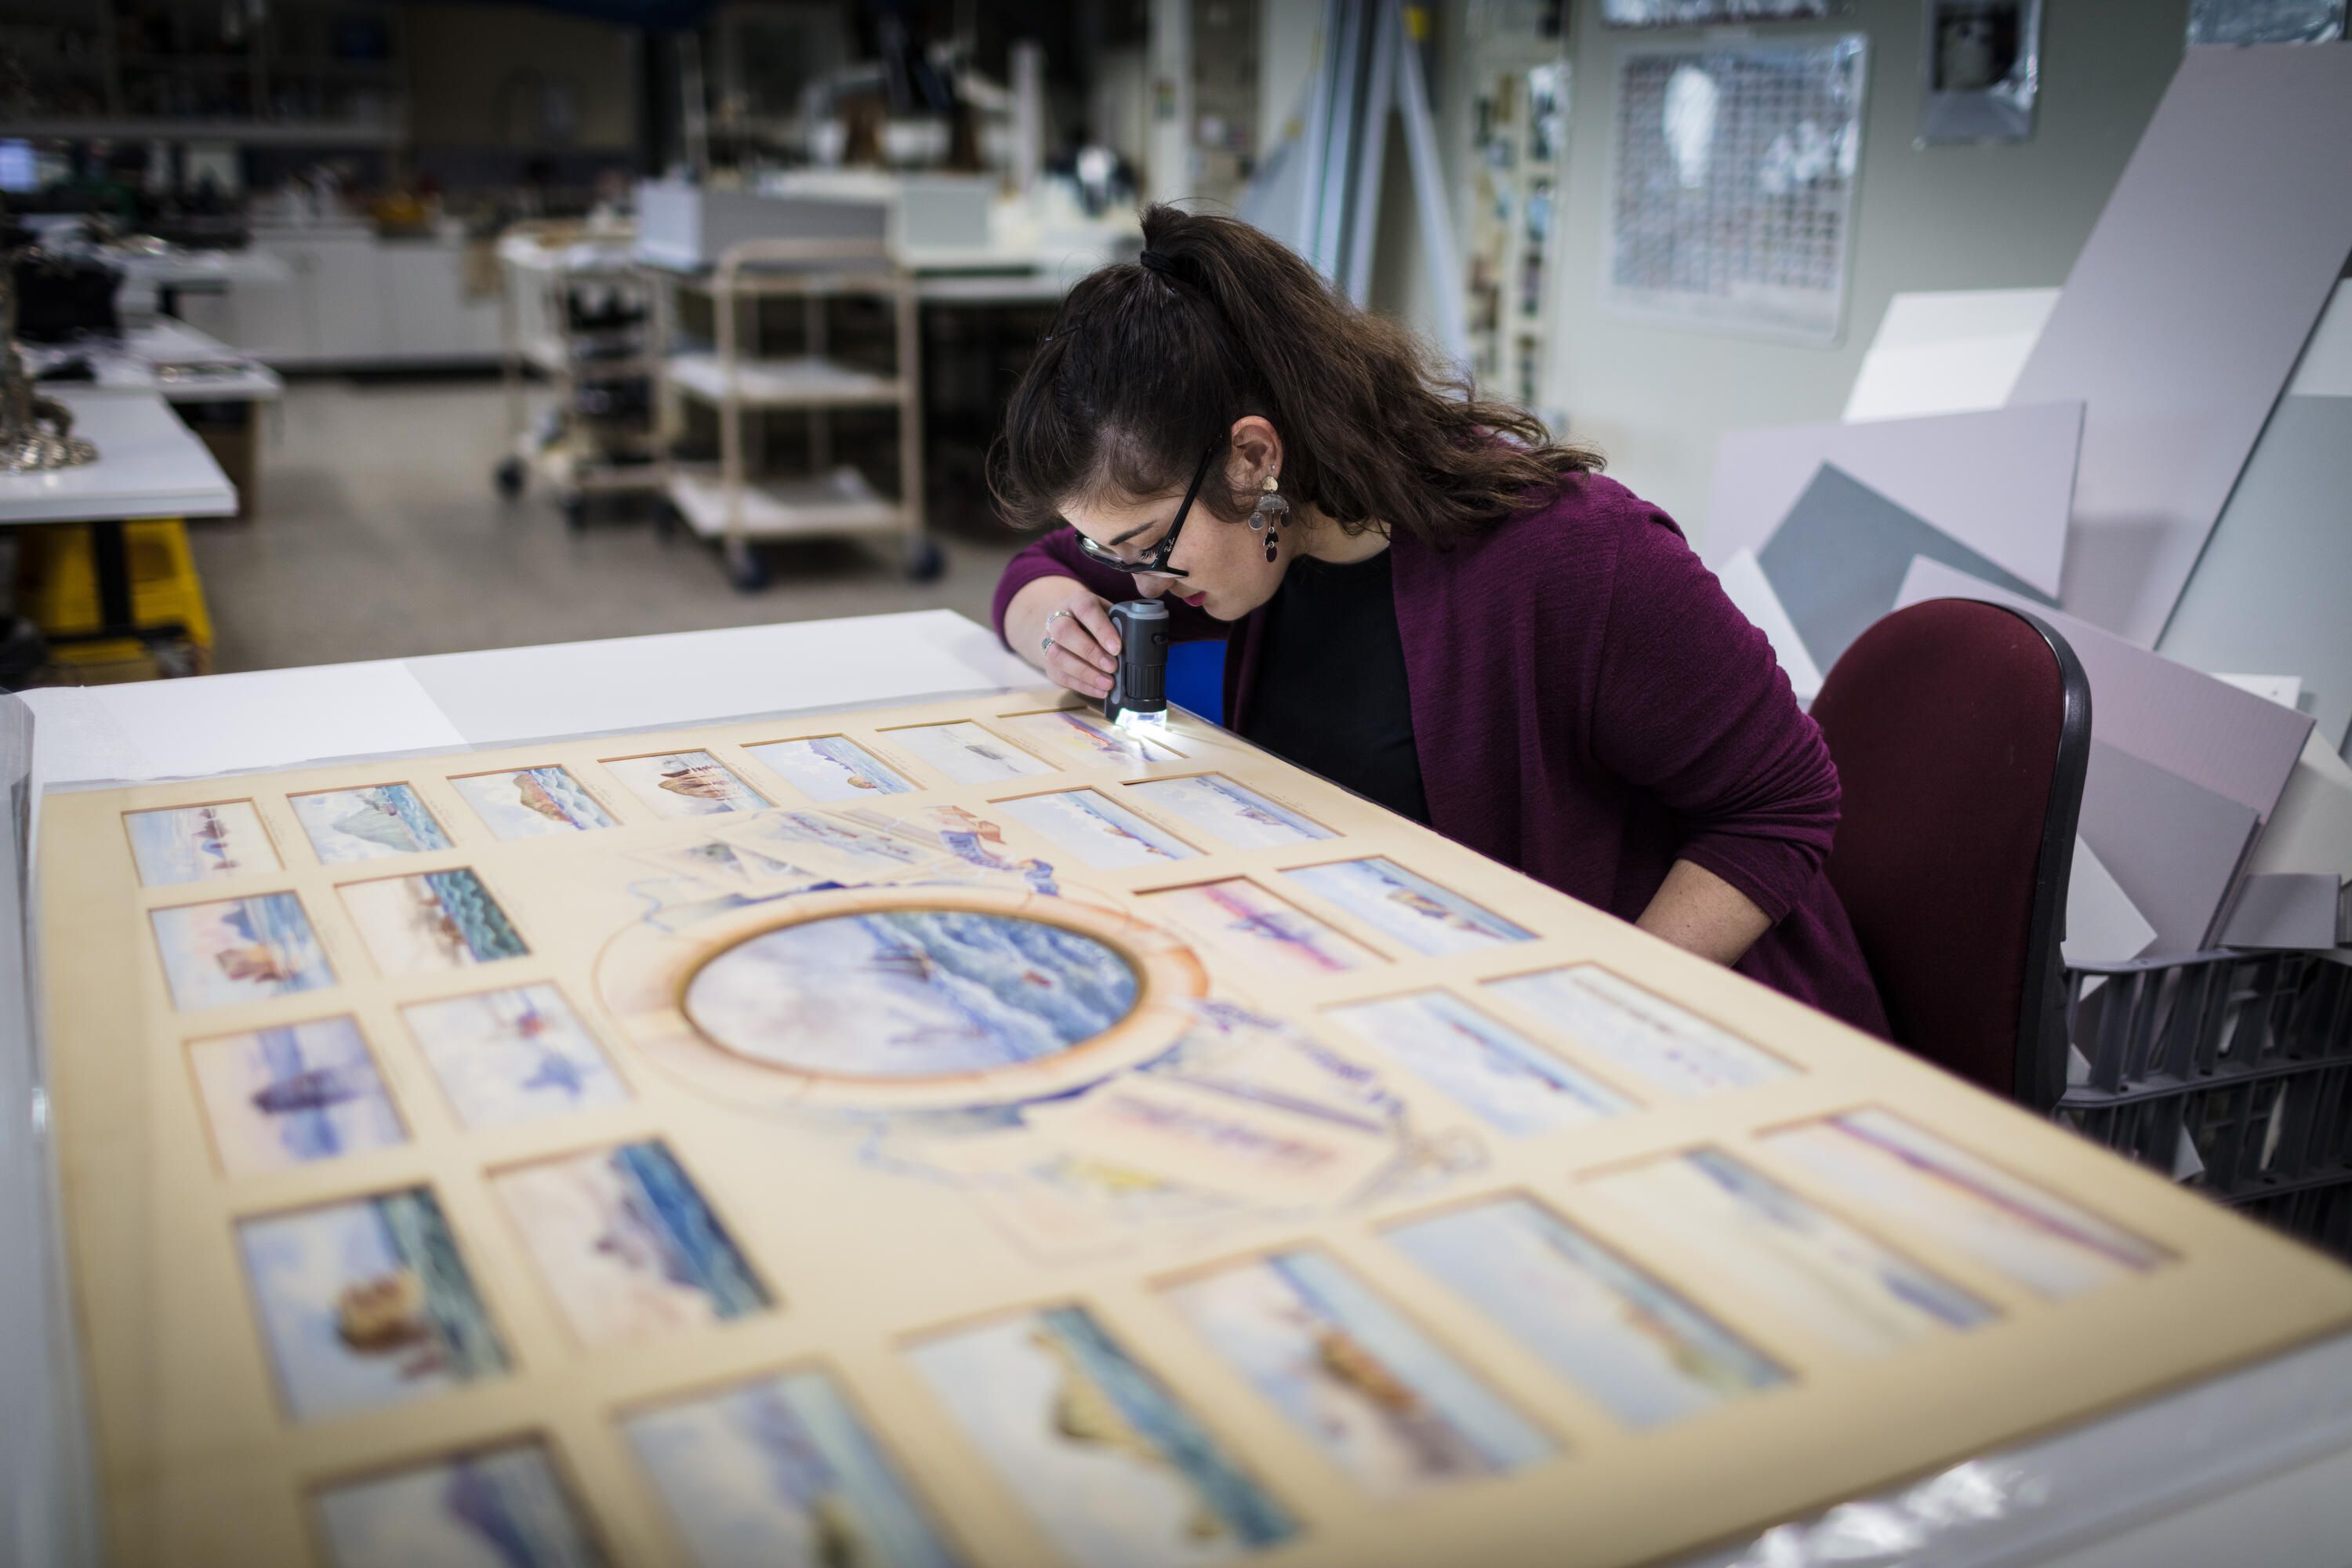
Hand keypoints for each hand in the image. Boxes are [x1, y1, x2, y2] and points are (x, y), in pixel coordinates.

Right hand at [1012, 578, 1120, 699]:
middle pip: (1064, 632)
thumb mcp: (1107, 614)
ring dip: (1084, 672)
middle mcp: (1057, 619)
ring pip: (1057, 656)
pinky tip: (1100, 691)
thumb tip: (1135, 646)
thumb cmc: (1094, 621)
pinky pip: (1060, 675)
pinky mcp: (1048, 663)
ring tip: (1108, 683)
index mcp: (1076, 602)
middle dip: (1089, 651)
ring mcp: (1048, 641)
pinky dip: (1082, 686)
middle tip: (1112, 666)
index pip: (1086, 610)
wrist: (1065, 624)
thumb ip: (1118, 625)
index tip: (1116, 647)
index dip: (1101, 629)